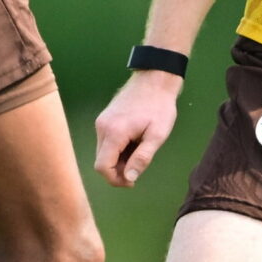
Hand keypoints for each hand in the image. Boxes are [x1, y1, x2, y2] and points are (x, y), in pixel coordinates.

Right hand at [94, 69, 182, 187]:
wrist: (155, 80)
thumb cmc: (160, 107)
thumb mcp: (157, 135)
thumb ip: (142, 158)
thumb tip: (129, 178)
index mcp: (114, 132)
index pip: (102, 166)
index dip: (115, 179)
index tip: (132, 181)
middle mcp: (102, 128)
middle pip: (101, 160)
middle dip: (118, 170)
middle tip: (139, 166)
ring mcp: (101, 122)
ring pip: (103, 152)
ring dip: (118, 159)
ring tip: (139, 151)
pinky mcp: (104, 119)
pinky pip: (106, 142)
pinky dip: (117, 149)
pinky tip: (134, 142)